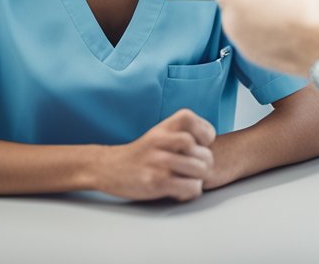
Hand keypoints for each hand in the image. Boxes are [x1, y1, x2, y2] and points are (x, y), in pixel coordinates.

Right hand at [94, 109, 215, 201]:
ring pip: (199, 169)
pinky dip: (191, 191)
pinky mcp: (155, 182)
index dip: (206, 137)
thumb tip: (210, 148)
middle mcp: (161, 141)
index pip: (199, 126)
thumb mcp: (159, 133)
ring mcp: (157, 161)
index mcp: (165, 127)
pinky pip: (189, 187)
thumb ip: (182, 134)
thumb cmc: (141, 154)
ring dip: (200, 178)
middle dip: (206, 164)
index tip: (200, 145)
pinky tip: (181, 190)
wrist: (109, 167)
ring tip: (190, 180)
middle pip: (203, 152)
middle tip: (197, 170)